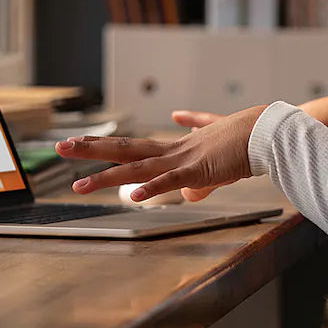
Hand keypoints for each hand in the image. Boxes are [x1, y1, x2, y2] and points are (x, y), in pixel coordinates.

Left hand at [55, 105, 267, 201]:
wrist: (265, 131)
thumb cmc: (245, 141)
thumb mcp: (216, 161)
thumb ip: (199, 177)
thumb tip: (188, 193)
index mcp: (175, 148)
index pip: (132, 146)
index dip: (106, 144)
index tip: (81, 141)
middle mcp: (172, 151)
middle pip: (124, 149)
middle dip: (91, 149)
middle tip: (61, 147)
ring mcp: (182, 159)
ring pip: (137, 168)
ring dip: (106, 177)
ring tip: (78, 185)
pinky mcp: (198, 170)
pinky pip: (169, 181)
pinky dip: (151, 189)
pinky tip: (132, 197)